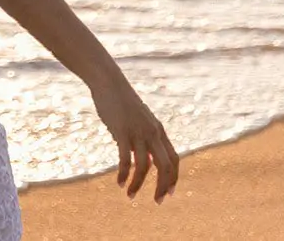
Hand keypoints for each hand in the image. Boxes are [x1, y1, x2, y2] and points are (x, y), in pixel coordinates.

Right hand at [90, 78, 177, 201]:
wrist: (108, 82)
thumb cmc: (120, 100)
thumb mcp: (136, 120)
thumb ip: (140, 137)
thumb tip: (135, 156)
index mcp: (158, 130)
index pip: (174, 160)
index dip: (173, 178)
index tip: (168, 193)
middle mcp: (152, 133)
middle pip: (166, 167)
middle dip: (162, 187)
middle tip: (157, 201)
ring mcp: (138, 132)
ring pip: (145, 167)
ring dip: (138, 184)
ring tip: (130, 195)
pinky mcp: (122, 132)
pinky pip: (126, 159)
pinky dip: (124, 174)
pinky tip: (119, 183)